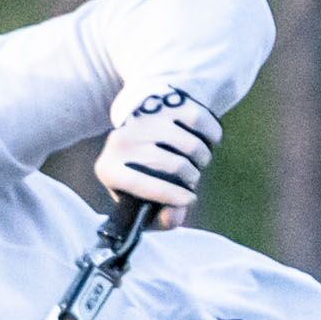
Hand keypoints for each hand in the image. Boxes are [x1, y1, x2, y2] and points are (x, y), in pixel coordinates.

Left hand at [100, 82, 221, 226]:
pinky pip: (202, 124)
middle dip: (192, 178)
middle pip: (174, 166)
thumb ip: (159, 218)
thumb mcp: (145, 201)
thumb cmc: (144, 173)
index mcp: (108, 169)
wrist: (141, 121)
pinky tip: (204, 141)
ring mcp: (144, 118)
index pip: (139, 183)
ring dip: (203, 159)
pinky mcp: (165, 101)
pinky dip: (211, 137)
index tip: (190, 199)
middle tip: (191, 179)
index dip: (170, 195)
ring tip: (196, 161)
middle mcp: (121, 140)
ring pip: (192, 146)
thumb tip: (173, 218)